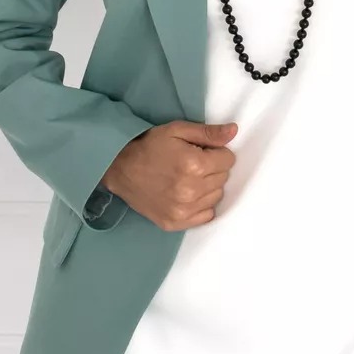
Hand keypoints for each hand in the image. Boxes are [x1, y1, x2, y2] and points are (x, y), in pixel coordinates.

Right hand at [101, 120, 238, 230]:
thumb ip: (208, 133)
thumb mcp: (177, 130)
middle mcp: (191, 190)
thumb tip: (234, 131)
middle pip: (223, 178)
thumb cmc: (149, 146)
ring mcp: (183, 210)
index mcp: (194, 165)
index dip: (217, 152)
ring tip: (189, 177)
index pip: (228, 159)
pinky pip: (206, 215)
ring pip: (216, 196)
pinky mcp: (176, 223)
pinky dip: (201, 204)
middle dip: (213, 168)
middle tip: (194, 163)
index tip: (203, 151)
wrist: (120, 168)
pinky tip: (187, 193)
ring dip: (208, 186)